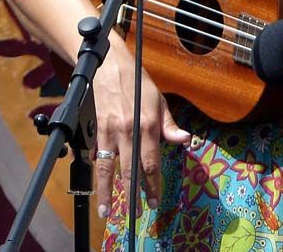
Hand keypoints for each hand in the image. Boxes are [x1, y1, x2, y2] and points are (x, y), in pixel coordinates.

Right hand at [93, 52, 190, 217]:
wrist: (111, 67)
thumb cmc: (139, 84)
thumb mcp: (159, 102)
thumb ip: (170, 125)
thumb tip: (186, 140)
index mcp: (147, 125)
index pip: (150, 162)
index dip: (152, 185)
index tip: (155, 201)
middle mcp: (128, 131)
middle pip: (130, 170)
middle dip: (133, 195)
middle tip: (135, 214)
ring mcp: (110, 131)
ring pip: (108, 168)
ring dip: (106, 192)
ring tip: (106, 212)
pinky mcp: (97, 129)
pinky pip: (98, 154)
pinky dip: (97, 171)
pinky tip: (97, 186)